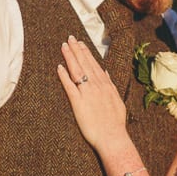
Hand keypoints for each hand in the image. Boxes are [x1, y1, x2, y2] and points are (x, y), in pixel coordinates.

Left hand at [57, 36, 128, 152]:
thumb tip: (106, 73)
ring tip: (64, 46)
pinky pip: (70, 86)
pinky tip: (59, 67)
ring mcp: (88, 93)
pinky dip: (64, 76)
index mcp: (106, 85)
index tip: (80, 43)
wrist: (113, 137)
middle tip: (69, 38)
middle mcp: (97, 86)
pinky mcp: (78, 103)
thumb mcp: (117, 100)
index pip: (94, 64)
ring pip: (77, 71)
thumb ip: (111, 85)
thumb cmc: (115, 122)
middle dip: (76, 49)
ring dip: (70, 57)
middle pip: (85, 63)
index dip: (86, 53)